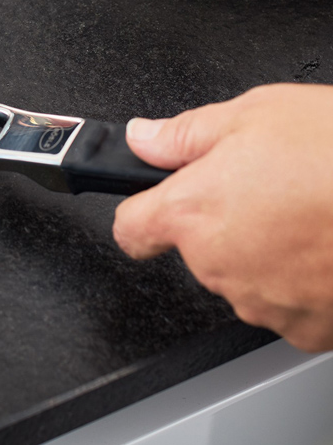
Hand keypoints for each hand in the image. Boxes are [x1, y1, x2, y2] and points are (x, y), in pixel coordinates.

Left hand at [113, 84, 332, 350]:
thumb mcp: (254, 113)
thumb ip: (184, 134)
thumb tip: (143, 139)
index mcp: (193, 211)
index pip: (131, 228)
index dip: (140, 211)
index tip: (149, 206)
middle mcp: (219, 266)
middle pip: (197, 247)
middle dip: (222, 218)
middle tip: (267, 185)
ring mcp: (266, 303)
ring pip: (245, 275)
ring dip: (264, 250)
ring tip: (308, 211)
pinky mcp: (310, 330)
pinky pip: (289, 303)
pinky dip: (302, 280)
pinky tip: (326, 244)